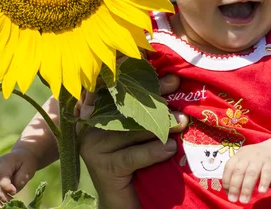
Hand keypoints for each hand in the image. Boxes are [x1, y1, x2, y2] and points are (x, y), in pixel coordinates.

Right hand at [0, 148, 37, 207]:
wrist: (20, 156)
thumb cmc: (26, 163)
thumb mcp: (28, 168)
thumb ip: (21, 179)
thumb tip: (12, 191)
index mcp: (5, 162)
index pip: (1, 175)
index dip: (6, 186)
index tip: (14, 192)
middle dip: (0, 195)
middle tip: (10, 201)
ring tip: (0, 207)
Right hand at [79, 74, 188, 208]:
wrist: (122, 203)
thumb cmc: (134, 164)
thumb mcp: (138, 133)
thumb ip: (144, 112)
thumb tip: (172, 83)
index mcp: (96, 113)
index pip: (118, 91)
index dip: (140, 80)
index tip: (165, 74)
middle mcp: (89, 127)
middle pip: (125, 108)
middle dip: (153, 97)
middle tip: (176, 85)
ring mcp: (93, 147)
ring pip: (129, 131)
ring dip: (159, 125)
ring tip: (181, 122)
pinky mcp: (102, 168)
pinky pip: (132, 156)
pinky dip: (153, 151)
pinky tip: (169, 148)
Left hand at [222, 141, 270, 203]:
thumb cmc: (258, 160)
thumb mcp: (246, 161)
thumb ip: (238, 173)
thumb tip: (229, 191)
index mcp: (239, 155)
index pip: (229, 167)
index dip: (226, 180)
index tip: (227, 193)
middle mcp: (248, 155)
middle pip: (239, 171)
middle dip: (234, 186)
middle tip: (233, 199)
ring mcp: (260, 158)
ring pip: (251, 173)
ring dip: (246, 188)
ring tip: (244, 200)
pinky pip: (267, 172)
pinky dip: (263, 182)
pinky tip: (261, 192)